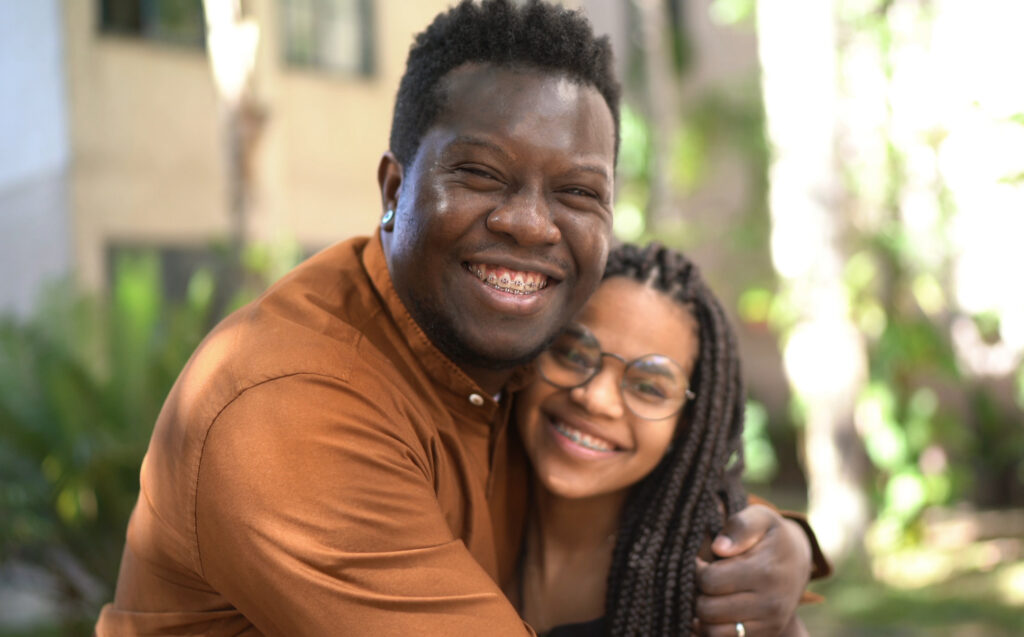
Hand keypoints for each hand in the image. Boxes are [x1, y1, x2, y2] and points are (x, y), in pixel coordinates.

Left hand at [694, 505, 811, 635]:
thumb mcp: (760, 518)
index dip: (696, 569)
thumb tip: (719, 548)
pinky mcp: (766, 635)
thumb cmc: (770, 537)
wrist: (798, 562)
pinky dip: (712, 629)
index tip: (699, 561)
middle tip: (701, 579)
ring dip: (701, 614)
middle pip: (707, 609)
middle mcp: (770, 603)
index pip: (710, 580)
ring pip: (713, 631)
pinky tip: (713, 611)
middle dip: (696, 592)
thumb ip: (740, 527)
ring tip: (706, 594)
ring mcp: (769, 624)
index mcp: (766, 572)